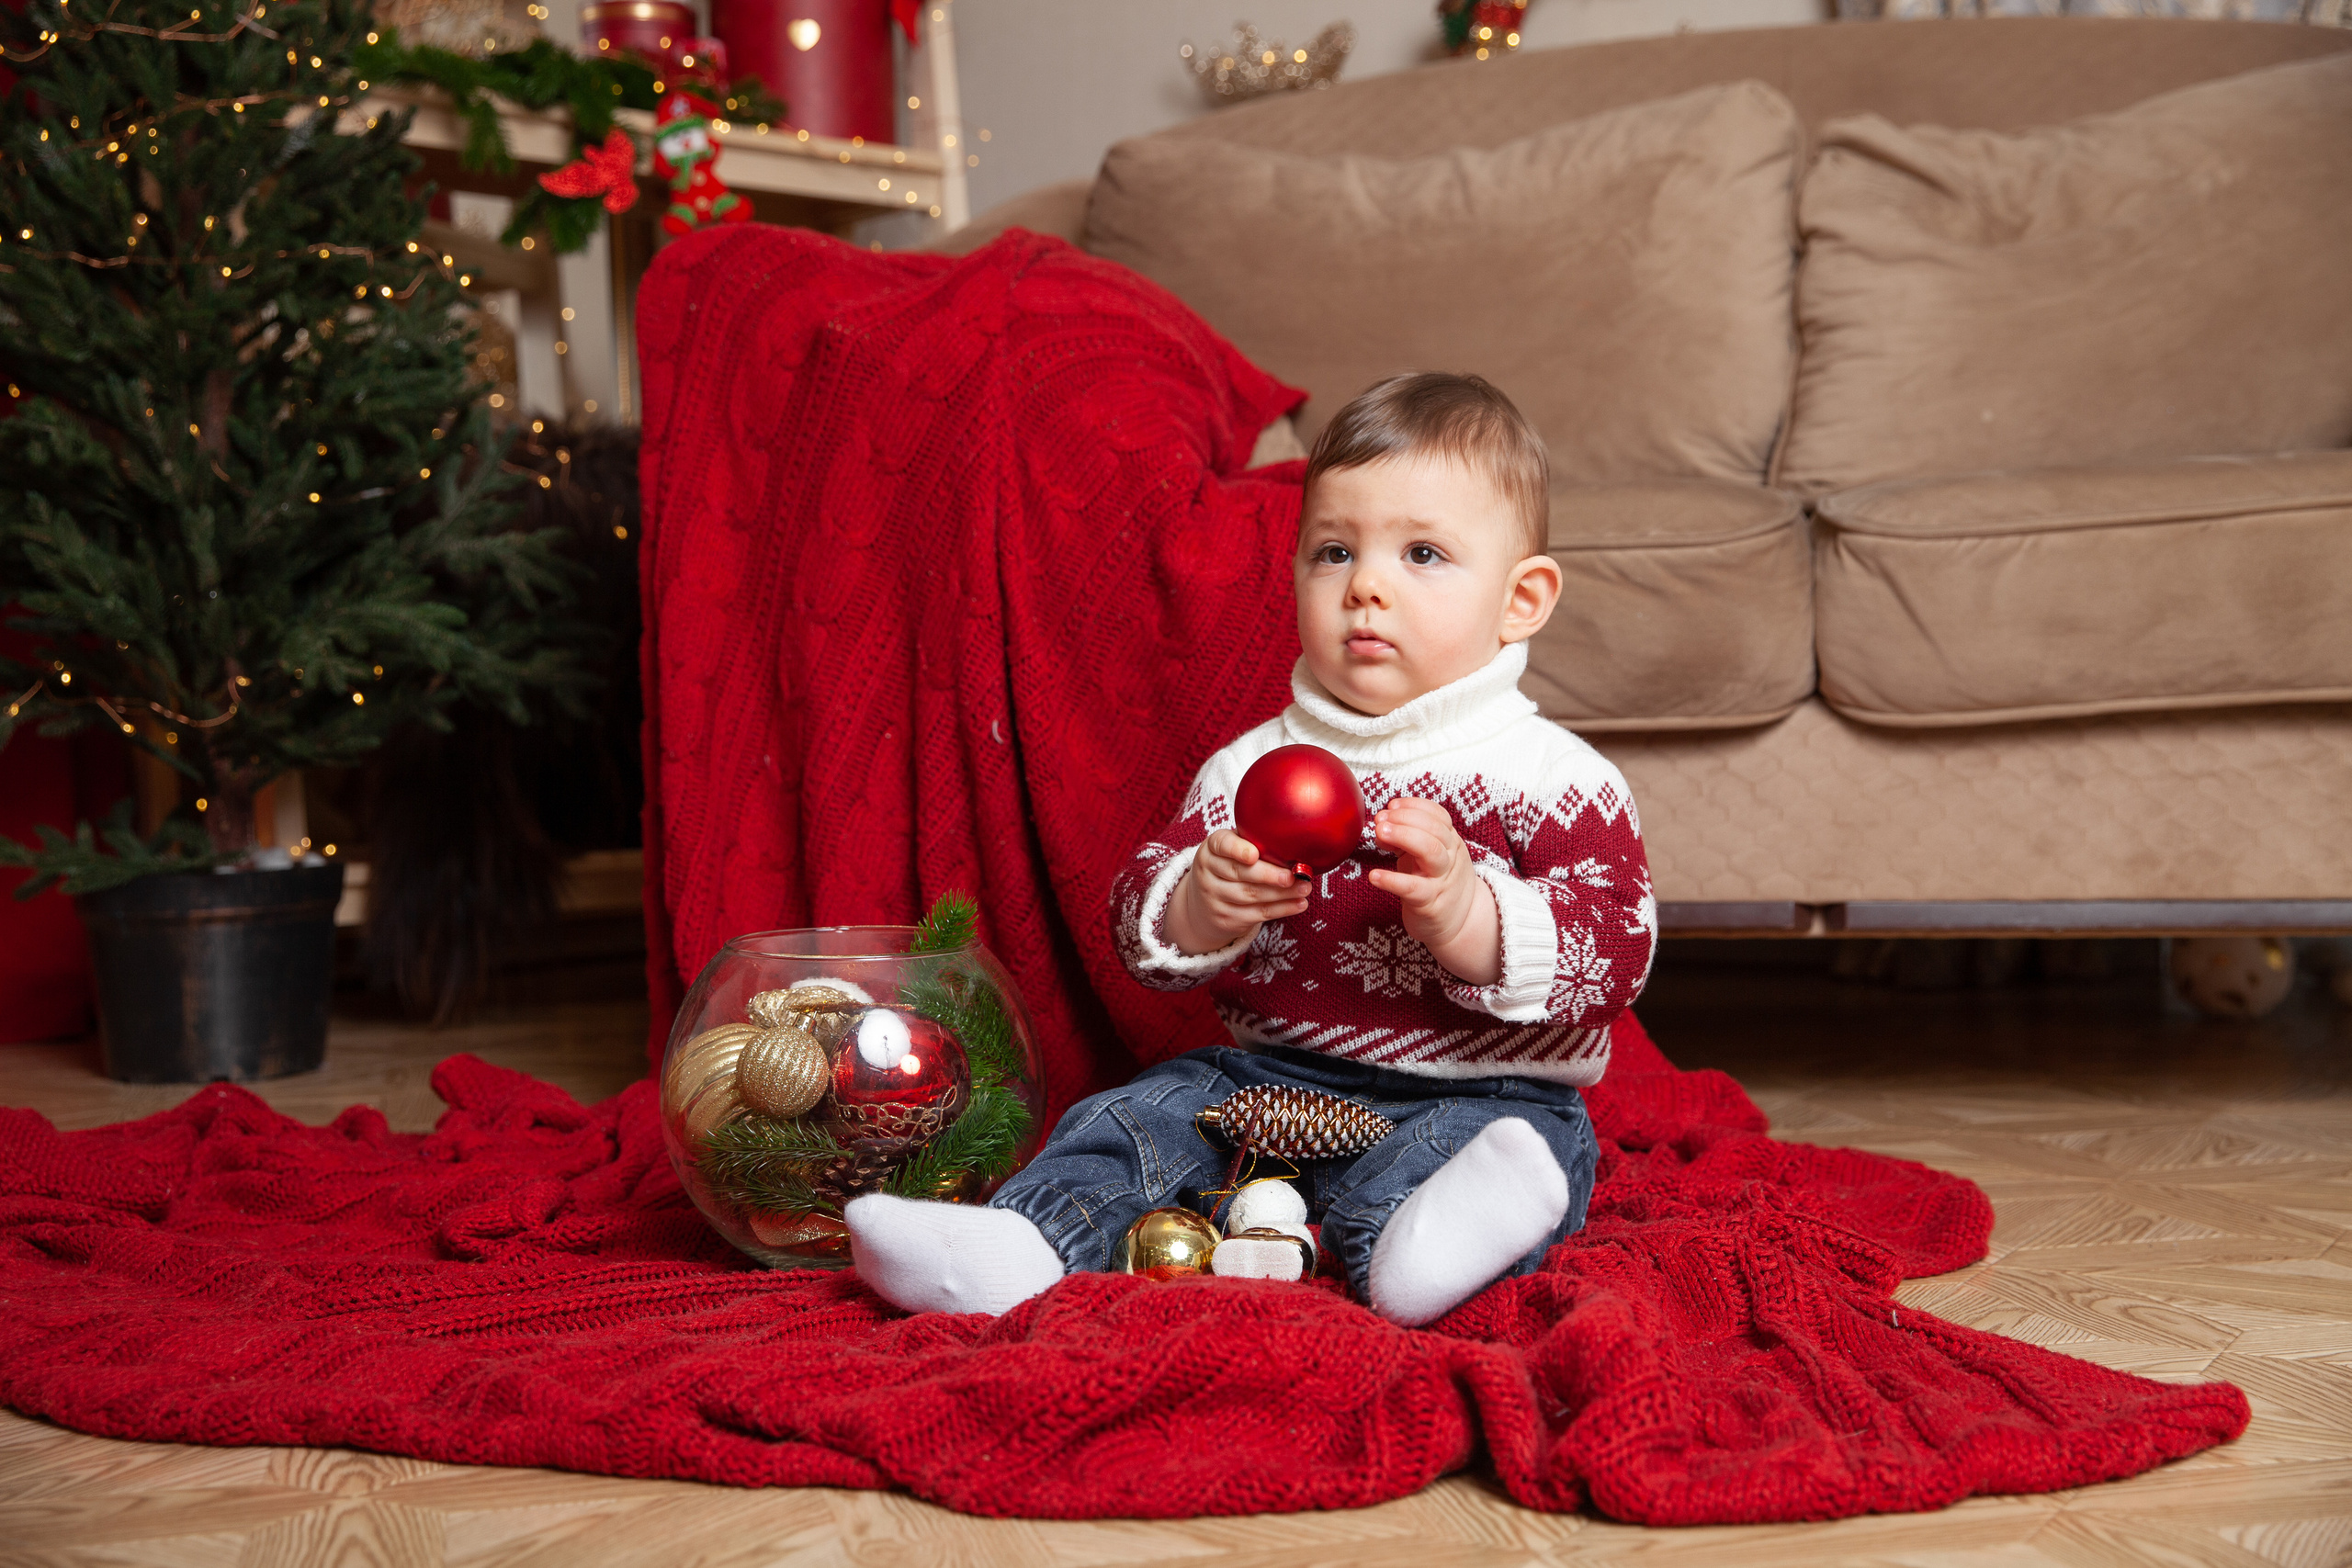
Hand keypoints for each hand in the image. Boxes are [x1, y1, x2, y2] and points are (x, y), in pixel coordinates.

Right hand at [1164, 830, 1311, 954]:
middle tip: (1293, 875)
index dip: (1238, 850)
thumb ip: (1253, 843)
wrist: (1204, 904)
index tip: (1255, 855)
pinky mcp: (1227, 919)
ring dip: (1282, 893)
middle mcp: (1207, 873)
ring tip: (1304, 888)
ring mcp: (1214, 898)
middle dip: (1269, 875)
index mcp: (1211, 849)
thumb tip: (1294, 844)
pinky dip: (1282, 909)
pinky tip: (1299, 904)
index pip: (1222, 845)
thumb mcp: (1232, 850)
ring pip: (1252, 895)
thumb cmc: (1229, 867)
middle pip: (1240, 873)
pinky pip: (1258, 914)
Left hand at [1368, 797, 1499, 984]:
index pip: (1439, 816)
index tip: (1392, 806)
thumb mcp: (1425, 858)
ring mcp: (1441, 880)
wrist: (1460, 924)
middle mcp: (1450, 858)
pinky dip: (1391, 880)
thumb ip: (1404, 840)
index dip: (1415, 807)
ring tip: (1378, 834)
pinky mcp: (1430, 904)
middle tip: (1380, 820)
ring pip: (1430, 851)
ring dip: (1403, 836)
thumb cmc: (1436, 884)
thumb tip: (1380, 826)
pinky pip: (1412, 888)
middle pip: (1435, 830)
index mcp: (1450, 842)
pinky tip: (1374, 876)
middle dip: (1406, 819)